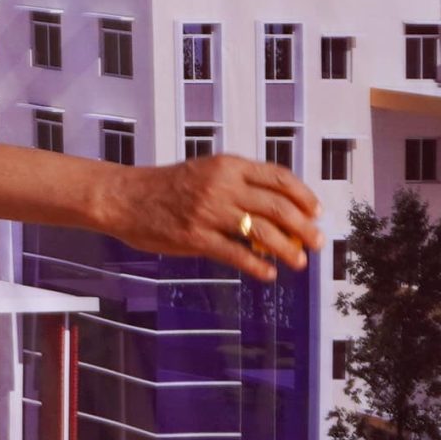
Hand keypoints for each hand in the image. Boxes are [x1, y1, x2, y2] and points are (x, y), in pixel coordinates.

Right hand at [95, 153, 321, 282]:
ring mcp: (209, 212)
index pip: (278, 177)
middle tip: (316, 242)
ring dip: (287, 249)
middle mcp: (222, 185)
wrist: (124, 197)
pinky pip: (234, 254)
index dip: (303, 195)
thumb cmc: (164, 187)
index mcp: (228, 166)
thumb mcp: (205, 172)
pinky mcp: (195, 237)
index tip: (316, 211)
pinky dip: (256, 266)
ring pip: (262, 231)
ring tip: (298, 262)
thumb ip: (236, 185)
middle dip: (303, 227)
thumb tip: (273, 210)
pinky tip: (267, 274)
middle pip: (277, 207)